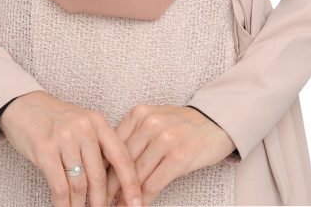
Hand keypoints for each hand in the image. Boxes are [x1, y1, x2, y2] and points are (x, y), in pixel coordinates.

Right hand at [0, 90, 142, 206]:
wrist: (23, 104)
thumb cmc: (56, 120)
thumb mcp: (83, 124)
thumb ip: (98, 146)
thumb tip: (116, 182)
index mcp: (98, 122)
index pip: (122, 157)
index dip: (131, 184)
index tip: (137, 205)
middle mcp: (84, 128)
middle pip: (99, 176)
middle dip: (102, 202)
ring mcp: (64, 138)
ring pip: (80, 185)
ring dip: (81, 206)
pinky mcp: (44, 149)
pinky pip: (59, 187)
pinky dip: (64, 205)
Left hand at [105, 104, 235, 205]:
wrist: (216, 121)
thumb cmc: (182, 125)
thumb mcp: (155, 120)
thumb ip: (134, 136)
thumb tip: (109, 165)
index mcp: (139, 113)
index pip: (112, 145)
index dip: (102, 169)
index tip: (94, 185)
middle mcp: (149, 123)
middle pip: (121, 161)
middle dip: (109, 186)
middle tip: (100, 201)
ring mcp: (165, 140)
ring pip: (136, 175)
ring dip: (125, 197)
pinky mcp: (179, 157)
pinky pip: (154, 183)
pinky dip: (144, 199)